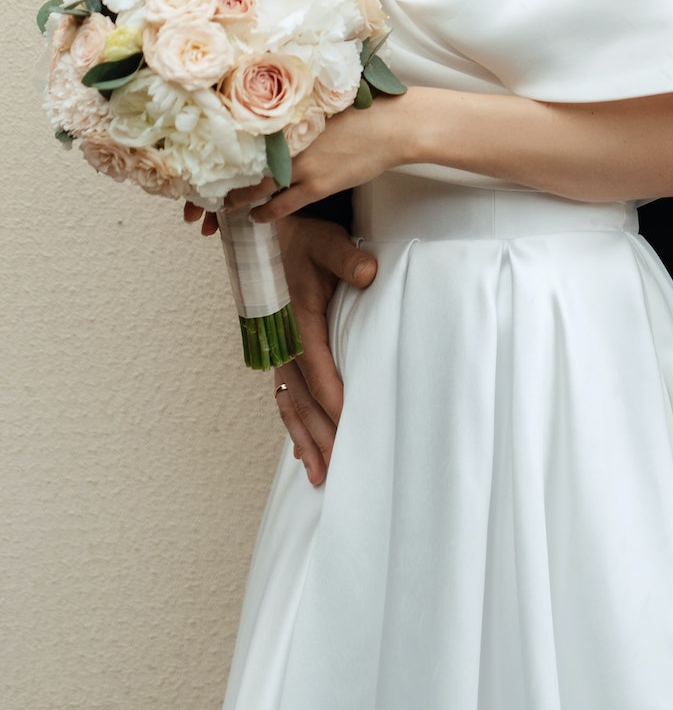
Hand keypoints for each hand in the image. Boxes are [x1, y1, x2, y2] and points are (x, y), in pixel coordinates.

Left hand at [227, 100, 416, 222]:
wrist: (392, 126)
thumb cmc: (368, 109)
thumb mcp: (329, 104)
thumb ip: (304, 114)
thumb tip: (291, 116)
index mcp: (293, 118)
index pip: (250, 136)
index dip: (231, 149)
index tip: (217, 154)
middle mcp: (291, 142)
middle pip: (248, 163)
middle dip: (229, 176)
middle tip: (210, 185)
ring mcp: (303, 165)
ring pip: (259, 186)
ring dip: (241, 198)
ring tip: (227, 205)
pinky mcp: (318, 186)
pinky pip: (282, 205)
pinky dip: (265, 212)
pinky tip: (255, 217)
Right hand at [271, 217, 376, 485]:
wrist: (267, 234)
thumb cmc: (302, 239)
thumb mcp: (327, 241)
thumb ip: (346, 257)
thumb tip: (368, 271)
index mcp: (295, 319)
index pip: (316, 367)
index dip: (331, 399)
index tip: (347, 427)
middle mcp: (281, 341)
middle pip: (302, 396)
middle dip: (319, 434)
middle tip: (337, 470)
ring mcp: (276, 350)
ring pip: (290, 403)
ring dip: (303, 438)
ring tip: (318, 475)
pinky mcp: (277, 352)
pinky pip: (284, 395)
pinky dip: (293, 423)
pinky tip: (302, 450)